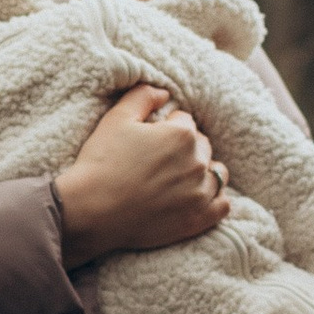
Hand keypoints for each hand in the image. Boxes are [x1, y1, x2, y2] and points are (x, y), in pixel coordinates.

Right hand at [55, 84, 231, 265]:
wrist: (91, 212)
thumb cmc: (101, 163)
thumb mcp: (116, 118)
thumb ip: (142, 96)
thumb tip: (164, 93)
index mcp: (182, 134)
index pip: (184, 122)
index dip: (165, 128)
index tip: (148, 141)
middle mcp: (198, 162)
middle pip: (201, 146)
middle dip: (184, 149)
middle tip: (157, 162)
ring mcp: (201, 193)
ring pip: (216, 173)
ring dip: (203, 171)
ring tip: (179, 179)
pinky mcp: (198, 219)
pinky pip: (222, 205)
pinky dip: (214, 199)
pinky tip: (196, 197)